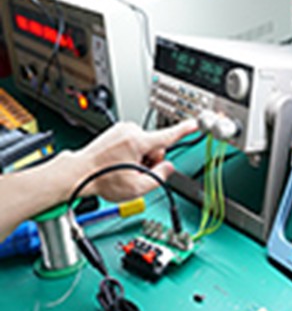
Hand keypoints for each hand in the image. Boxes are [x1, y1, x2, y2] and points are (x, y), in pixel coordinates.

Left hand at [72, 120, 197, 201]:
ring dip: (140, 156)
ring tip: (124, 168)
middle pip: (156, 145)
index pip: (168, 135)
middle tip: (136, 172)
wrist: (77, 174)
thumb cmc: (101, 180)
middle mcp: (130, 131)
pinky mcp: (115, 131)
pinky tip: (119, 163)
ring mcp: (121, 130)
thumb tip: (167, 168)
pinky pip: (133, 141)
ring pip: (145, 144)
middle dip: (151, 159)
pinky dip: (130, 152)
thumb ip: (160, 177)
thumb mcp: (137, 187)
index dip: (185, 130)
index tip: (196, 123)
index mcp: (138, 142)